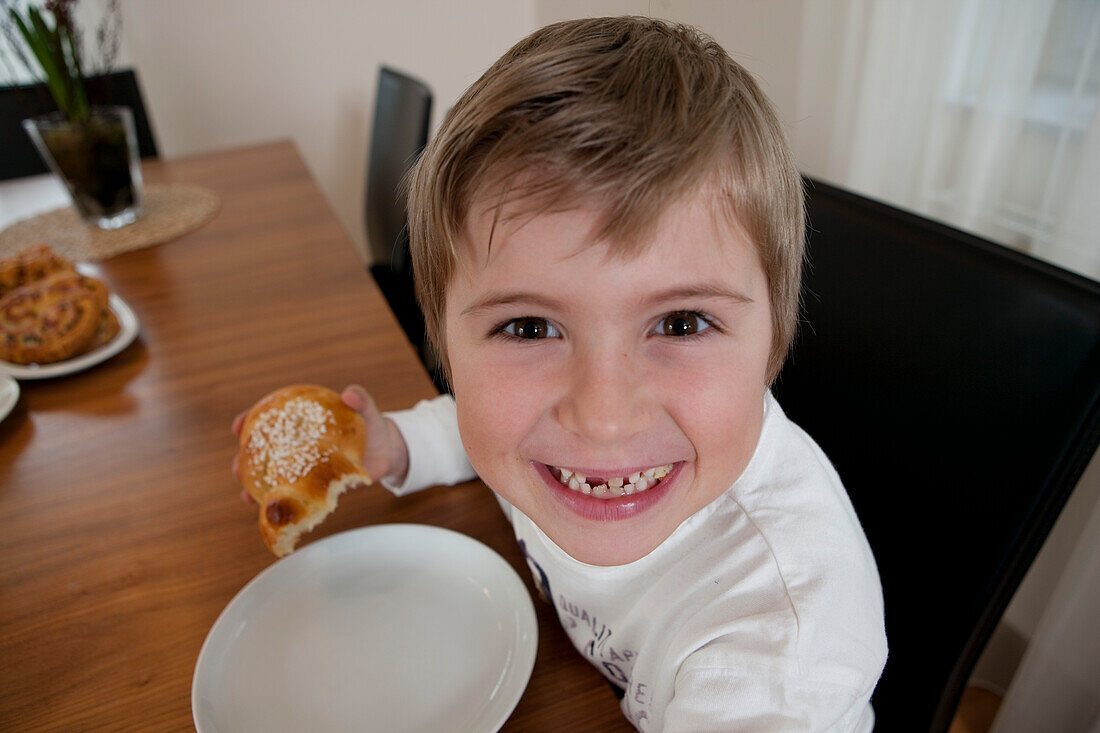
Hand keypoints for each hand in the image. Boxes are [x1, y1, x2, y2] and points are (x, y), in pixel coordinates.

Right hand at [230, 384, 409, 504]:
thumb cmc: (370, 425)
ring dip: (255, 487)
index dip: (249, 420)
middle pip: (260, 450)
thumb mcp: (366, 410)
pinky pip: (292, 495)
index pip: (267, 417)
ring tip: (246, 496)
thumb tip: (349, 395)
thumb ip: (359, 400)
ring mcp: (302, 466)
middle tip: (237, 468)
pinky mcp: (313, 486)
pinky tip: (272, 512)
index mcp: (301, 421)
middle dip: (243, 459)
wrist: (386, 452)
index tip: (238, 426)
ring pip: (270, 476)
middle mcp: (295, 444)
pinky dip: (281, 504)